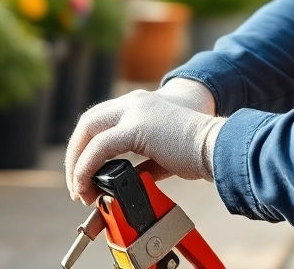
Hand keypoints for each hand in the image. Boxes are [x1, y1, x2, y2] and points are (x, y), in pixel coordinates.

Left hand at [65, 82, 224, 204]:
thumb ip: (145, 162)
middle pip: (88, 122)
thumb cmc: (199, 152)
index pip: (101, 120)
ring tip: (79, 190)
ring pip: (88, 131)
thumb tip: (130, 180)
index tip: (86, 173)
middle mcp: (134, 103)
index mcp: (141, 105)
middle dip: (75, 154)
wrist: (218, 146)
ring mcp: (135, 112)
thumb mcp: (165, 154)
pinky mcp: (136, 128)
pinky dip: (87, 168)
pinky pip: (99, 148)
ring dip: (78, 163)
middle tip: (75, 183)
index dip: (87, 146)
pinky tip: (87, 186)